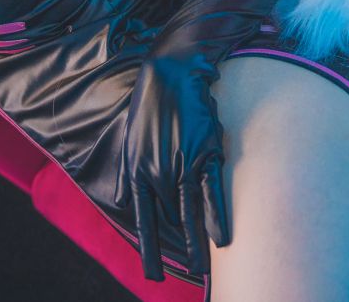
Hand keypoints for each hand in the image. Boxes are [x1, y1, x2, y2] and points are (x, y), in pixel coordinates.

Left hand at [114, 55, 231, 280]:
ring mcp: (182, 166)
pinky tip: (222, 239)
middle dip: (181, 243)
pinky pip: (211, 193)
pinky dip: (216, 217)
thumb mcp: (129, 143)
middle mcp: (158, 174)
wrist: (170, 75)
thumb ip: (128, 176)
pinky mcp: (205, 155)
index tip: (154, 274)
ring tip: (203, 269)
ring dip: (198, 244)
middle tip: (193, 272)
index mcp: (138, 173)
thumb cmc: (149, 109)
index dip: (150, 250)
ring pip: (190, 213)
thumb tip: (126, 203)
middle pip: (172, 219)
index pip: (144, 221)